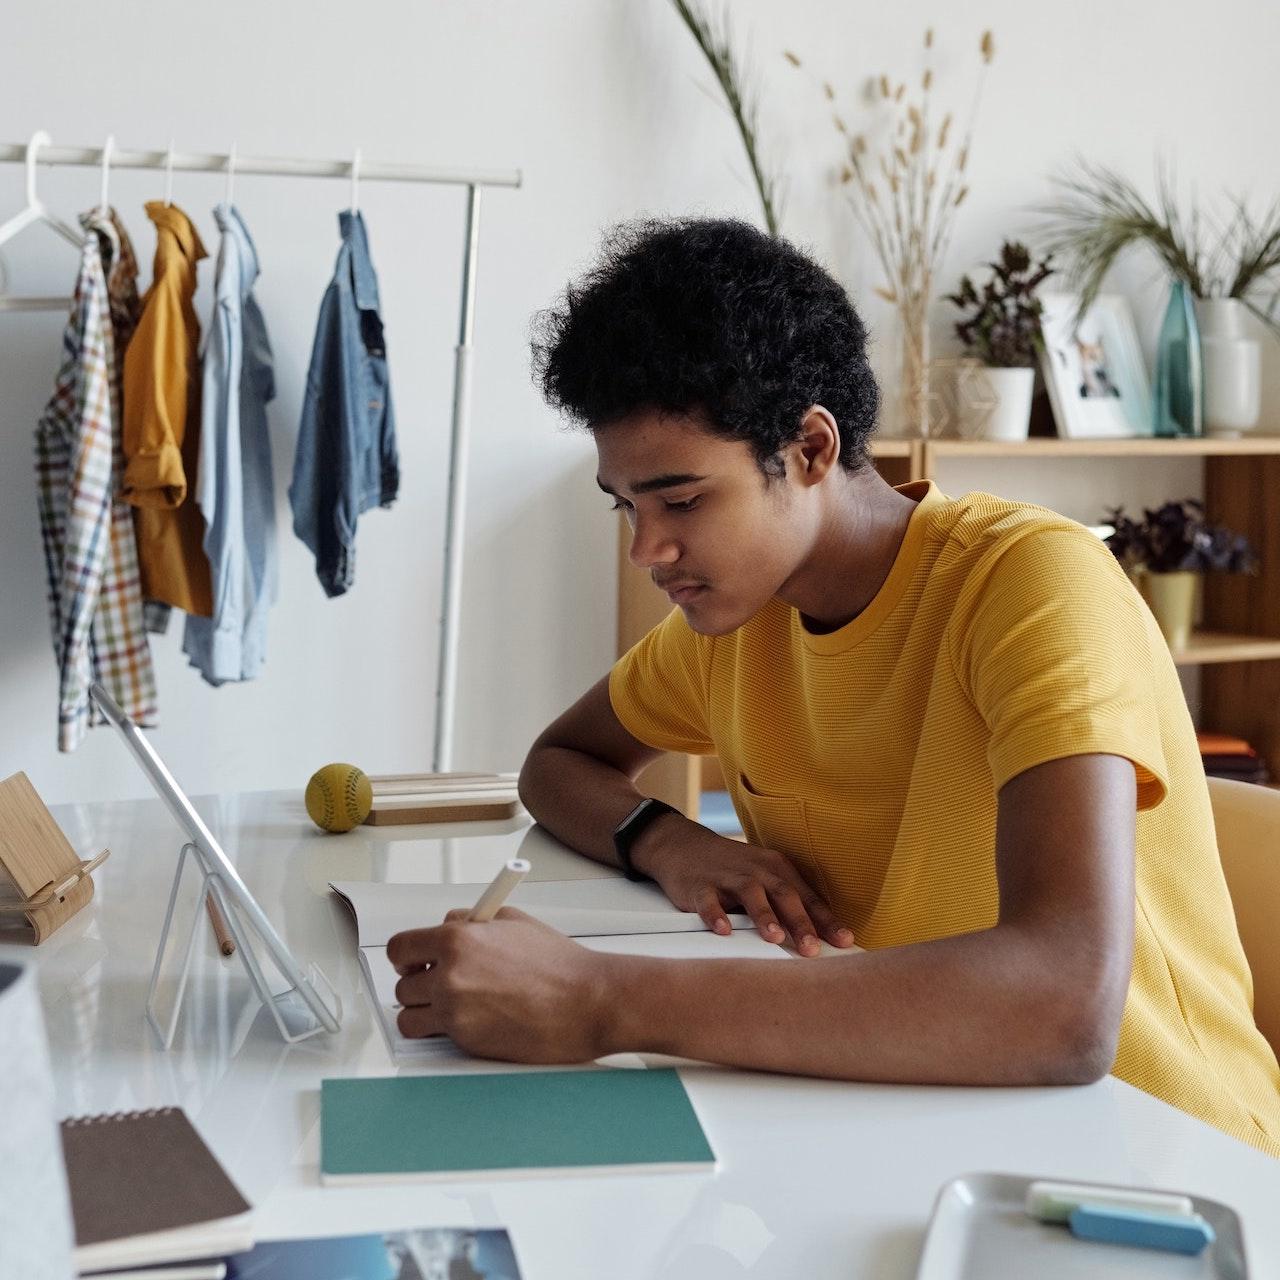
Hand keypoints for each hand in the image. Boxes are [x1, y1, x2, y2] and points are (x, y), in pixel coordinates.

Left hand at [387, 908, 611, 1060]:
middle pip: (402, 985)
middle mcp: (450, 976)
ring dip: (423, 1011)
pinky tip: (465, 1020)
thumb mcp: (512, 921)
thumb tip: (448, 924)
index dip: (404, 956)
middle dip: (418, 983)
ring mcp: (455, 1012)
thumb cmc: (558, 964)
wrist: (585, 1001)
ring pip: (409, 1017)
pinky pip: (435, 1037)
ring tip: (447, 1005)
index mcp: (457, 940)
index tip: (412, 961)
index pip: (400, 948)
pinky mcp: (467, 1041)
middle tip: (438, 982)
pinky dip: (442, 1032)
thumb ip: (471, 922)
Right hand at [637, 825, 854, 957]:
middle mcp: (756, 871)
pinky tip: (723, 930)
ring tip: (774, 937)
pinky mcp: (700, 885)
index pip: (806, 897)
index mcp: (777, 869)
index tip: (844, 941)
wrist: (684, 847)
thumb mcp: (764, 879)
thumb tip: (819, 939)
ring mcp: (727, 877)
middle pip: (783, 894)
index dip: (826, 920)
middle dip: (800, 921)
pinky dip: (716, 914)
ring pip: (750, 894)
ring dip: (763, 915)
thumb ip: (787, 905)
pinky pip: (709, 900)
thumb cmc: (733, 870)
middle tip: (812, 948)